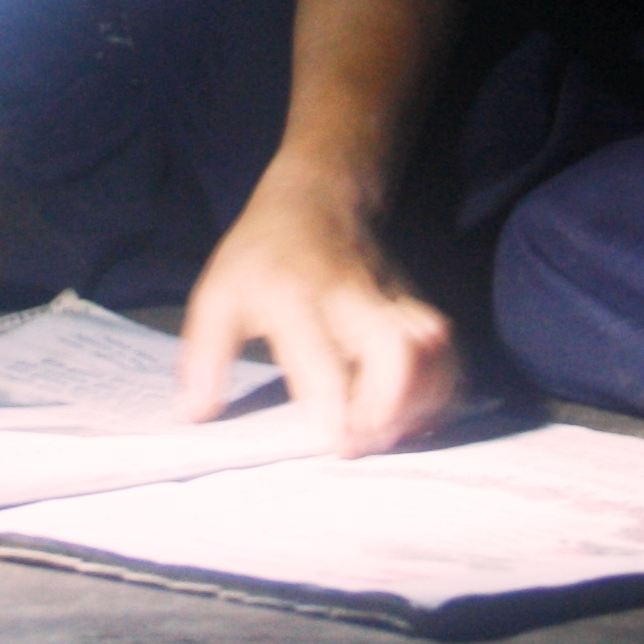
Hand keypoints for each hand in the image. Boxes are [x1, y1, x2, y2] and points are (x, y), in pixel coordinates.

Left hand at [174, 167, 457, 454]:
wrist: (318, 198)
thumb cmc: (260, 254)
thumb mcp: (216, 294)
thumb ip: (203, 358)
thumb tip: (195, 416)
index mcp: (298, 297)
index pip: (324, 356)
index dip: (337, 406)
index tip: (337, 445)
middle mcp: (356, 299)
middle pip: (401, 349)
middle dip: (391, 408)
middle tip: (361, 442)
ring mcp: (396, 302)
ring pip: (434, 352)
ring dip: (418, 404)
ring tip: (385, 434)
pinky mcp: (419, 309)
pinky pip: (448, 354)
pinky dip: (440, 392)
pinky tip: (411, 417)